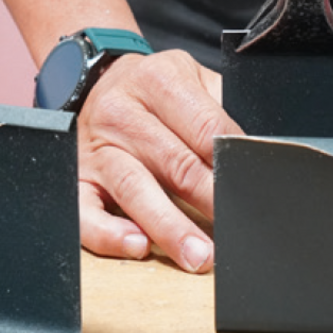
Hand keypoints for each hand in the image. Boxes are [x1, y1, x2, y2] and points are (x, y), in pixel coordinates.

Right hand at [77, 49, 243, 272]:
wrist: (96, 82)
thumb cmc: (153, 91)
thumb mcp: (190, 77)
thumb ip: (219, 110)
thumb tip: (255, 154)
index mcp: (158, 81)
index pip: (206, 128)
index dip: (232, 163)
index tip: (254, 190)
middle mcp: (122, 112)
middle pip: (176, 164)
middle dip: (210, 202)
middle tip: (236, 231)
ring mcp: (97, 148)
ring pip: (136, 190)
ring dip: (170, 227)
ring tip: (198, 256)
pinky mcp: (77, 178)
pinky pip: (87, 211)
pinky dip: (110, 233)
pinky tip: (138, 246)